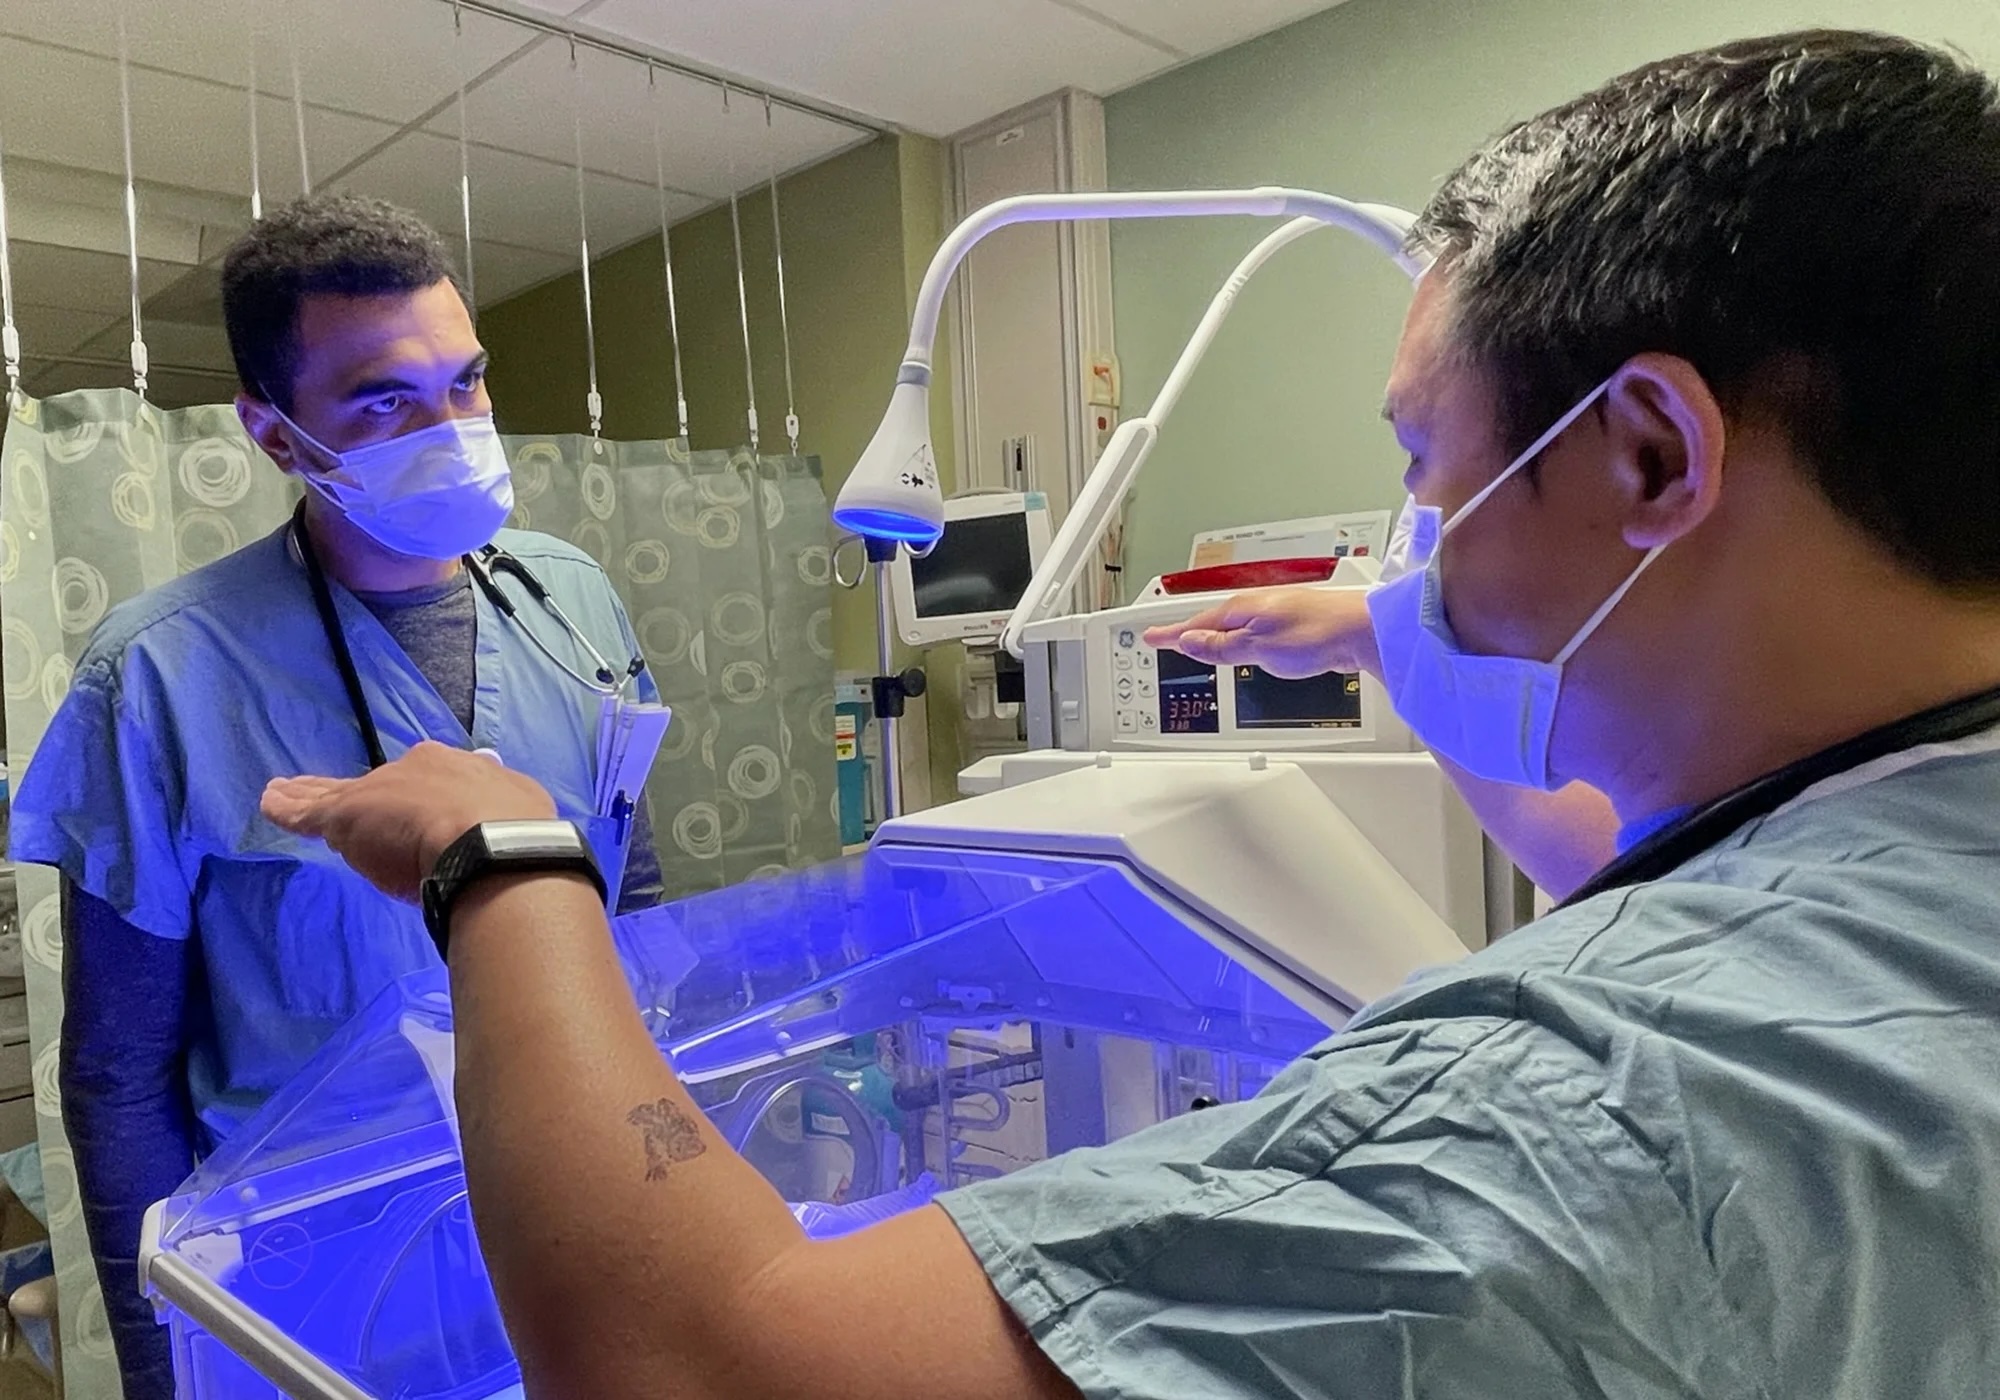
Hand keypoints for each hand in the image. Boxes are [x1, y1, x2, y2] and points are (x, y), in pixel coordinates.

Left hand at [261, 741, 557, 901]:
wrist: (486, 839)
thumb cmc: (509, 828)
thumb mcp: (514, 806)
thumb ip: (501, 806)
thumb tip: (508, 812)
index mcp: (450, 767)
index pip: (420, 780)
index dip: (411, 796)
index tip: (408, 807)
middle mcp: (409, 770)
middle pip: (375, 783)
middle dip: (355, 790)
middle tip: (332, 794)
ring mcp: (375, 794)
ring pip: (337, 794)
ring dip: (313, 795)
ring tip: (287, 792)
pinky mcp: (344, 819)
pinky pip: (307, 813)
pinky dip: (288, 808)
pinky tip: (270, 803)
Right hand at [1143, 586, 1379, 678]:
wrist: (1359, 631)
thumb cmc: (1315, 634)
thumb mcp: (1258, 648)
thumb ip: (1222, 648)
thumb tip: (1190, 642)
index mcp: (1241, 610)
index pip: (1195, 625)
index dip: (1170, 634)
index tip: (1148, 637)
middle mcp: (1255, 608)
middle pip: (1210, 623)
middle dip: (1186, 632)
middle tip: (1163, 638)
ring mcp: (1273, 615)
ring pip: (1231, 627)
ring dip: (1211, 635)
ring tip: (1194, 643)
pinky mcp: (1290, 626)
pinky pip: (1250, 632)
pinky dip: (1236, 639)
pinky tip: (1240, 646)